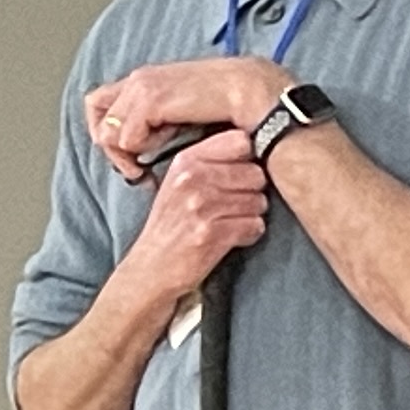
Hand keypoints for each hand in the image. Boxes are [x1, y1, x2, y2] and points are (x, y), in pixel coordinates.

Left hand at [85, 55, 284, 180]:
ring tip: (156, 156)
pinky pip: (128, 138)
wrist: (251, 93)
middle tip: (135, 167)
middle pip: (95, 119)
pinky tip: (167, 144)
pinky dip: (144, 148)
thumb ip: (154, 118)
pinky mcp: (150, 101)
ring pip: (107, 133)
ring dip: (130, 152)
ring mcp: (142, 87)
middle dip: (111, 148)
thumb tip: (133, 144)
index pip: (96, 103)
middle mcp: (137, 79)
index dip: (105, 131)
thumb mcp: (179, 110)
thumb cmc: (224, 106)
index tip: (128, 153)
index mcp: (143, 78)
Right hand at [116, 131, 271, 303]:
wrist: (150, 269)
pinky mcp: (212, 234)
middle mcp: (192, 179)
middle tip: (232, 204)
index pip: (240, 140)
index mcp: (185, 161)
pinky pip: (255, 225)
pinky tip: (230, 237)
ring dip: (251, 214)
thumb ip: (209, 161)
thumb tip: (253, 145)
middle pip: (256, 172)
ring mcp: (202, 207)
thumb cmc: (170, 225)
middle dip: (251, 191)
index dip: (247, 157)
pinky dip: (248, 234)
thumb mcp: (178, 181)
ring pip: (259, 200)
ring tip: (228, 222)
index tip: (238, 172)